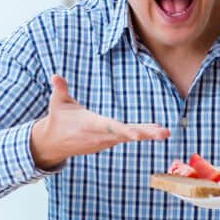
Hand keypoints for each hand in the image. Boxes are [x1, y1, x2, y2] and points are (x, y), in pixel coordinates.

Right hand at [29, 75, 169, 168]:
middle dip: (145, 134)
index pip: (110, 127)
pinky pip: (127, 137)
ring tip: (165, 133)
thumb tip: (55, 76)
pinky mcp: (108, 142)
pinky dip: (142, 134)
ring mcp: (105, 141)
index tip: (137, 136)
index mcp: (90, 124)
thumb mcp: (57, 103)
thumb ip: (59, 89)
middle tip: (164, 134)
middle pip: (126, 134)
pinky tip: (156, 132)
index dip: (124, 131)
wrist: (53, 143)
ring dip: (148, 134)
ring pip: (129, 136)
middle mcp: (100, 135)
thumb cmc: (58, 119)